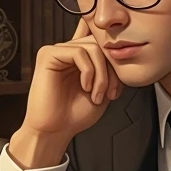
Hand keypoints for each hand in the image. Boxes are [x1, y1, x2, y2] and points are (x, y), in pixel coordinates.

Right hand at [18, 17, 123, 148]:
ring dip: (102, 74)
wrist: (55, 131)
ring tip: (97, 95)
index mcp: (79, 57)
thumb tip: (122, 50)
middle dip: (112, 69)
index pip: (99, 38)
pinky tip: (85, 88)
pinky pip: (79, 52)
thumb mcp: (104, 89)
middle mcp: (67, 50)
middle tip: (111, 93)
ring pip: (92, 47)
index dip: (115, 58)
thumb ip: (111, 68)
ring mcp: (56, 51)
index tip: (116, 87)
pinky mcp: (47, 55)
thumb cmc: (75, 114)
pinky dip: (88, 72)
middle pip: (100, 42)